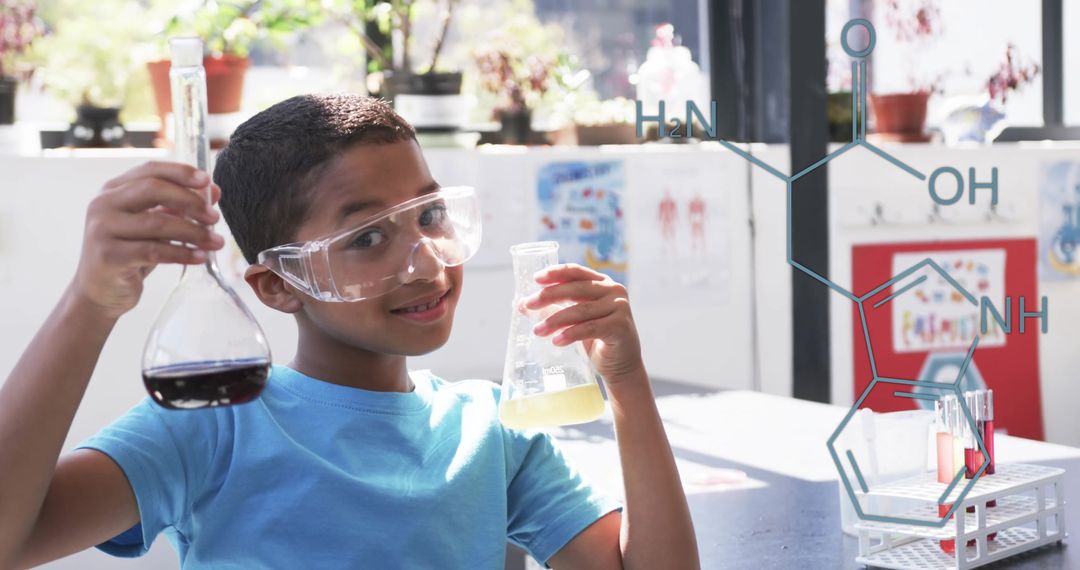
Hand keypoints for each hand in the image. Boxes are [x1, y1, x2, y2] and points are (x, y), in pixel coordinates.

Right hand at [71, 161, 223, 319]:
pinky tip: (200, 257)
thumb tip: (213, 192)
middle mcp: (103, 204)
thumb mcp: (154, 227)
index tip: (206, 180)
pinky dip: (182, 253)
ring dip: (193, 232)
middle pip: (153, 189)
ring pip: (157, 223)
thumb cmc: (130, 254)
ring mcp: (102, 229)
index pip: (149, 170)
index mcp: (113, 190)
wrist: (99, 292)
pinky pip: (153, 251)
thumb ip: (178, 206)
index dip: (180, 172)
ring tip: (216, 241)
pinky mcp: (108, 256)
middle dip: (190, 201)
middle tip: (214, 217)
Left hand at [526, 264, 644, 383]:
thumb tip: (520, 304)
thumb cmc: (596, 340)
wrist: (622, 366)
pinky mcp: (620, 327)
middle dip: (549, 296)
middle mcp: (613, 291)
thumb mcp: (573, 321)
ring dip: (555, 320)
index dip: (555, 273)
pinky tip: (557, 341)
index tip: (535, 279)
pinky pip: (590, 328)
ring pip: (580, 310)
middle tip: (528, 305)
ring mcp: (620, 308)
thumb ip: (553, 310)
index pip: (576, 271)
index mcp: (602, 283)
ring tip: (537, 331)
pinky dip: (571, 334)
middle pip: (575, 289)